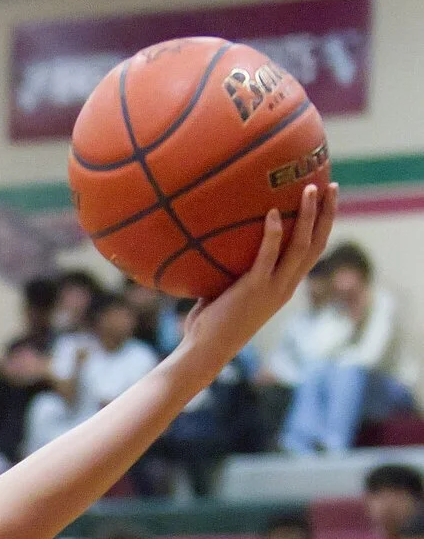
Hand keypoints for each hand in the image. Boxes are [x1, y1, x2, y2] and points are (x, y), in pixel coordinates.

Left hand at [179, 184, 337, 380]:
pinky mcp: (254, 289)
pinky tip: (271, 212)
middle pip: (317, 245)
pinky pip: (268, 256)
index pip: (312, 252)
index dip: (322, 226)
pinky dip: (273, 234)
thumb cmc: (210, 324)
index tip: (326, 200)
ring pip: (301, 247)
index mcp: (284, 287)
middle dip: (327, 214)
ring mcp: (272, 289)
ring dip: (308, 216)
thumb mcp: (227, 290)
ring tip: (310, 188)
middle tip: (333, 186)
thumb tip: (215, 238)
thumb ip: (230, 268)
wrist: (205, 352)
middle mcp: (285, 287)